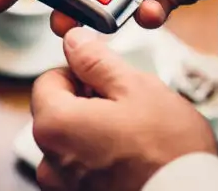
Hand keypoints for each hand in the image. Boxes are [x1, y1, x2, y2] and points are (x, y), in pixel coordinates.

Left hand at [32, 27, 217, 190]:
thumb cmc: (169, 152)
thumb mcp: (135, 88)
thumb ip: (96, 61)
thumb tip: (74, 41)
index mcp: (55, 125)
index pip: (48, 80)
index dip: (79, 73)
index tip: (106, 79)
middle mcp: (50, 160)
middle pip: (59, 112)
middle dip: (89, 104)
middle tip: (128, 108)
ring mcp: (65, 186)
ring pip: (73, 142)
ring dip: (96, 133)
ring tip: (135, 137)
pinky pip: (84, 169)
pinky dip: (102, 160)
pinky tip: (133, 159)